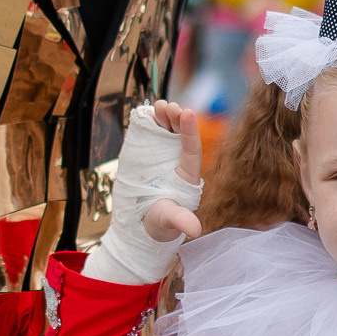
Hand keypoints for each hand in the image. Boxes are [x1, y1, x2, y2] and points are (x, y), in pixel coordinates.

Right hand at [86, 101, 202, 279]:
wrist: (141, 224)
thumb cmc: (160, 224)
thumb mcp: (169, 221)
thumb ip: (180, 220)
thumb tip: (195, 230)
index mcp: (187, 175)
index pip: (192, 150)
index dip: (190, 132)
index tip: (187, 113)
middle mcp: (177, 162)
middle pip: (181, 136)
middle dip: (176, 119)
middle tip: (168, 106)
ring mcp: (163, 157)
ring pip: (167, 132)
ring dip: (164, 117)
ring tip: (158, 105)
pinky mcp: (148, 155)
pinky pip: (151, 135)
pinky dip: (149, 123)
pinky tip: (146, 112)